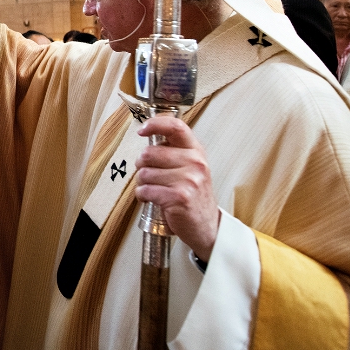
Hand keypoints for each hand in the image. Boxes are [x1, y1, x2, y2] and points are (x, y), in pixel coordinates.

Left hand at [135, 116, 220, 261]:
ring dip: (142, 184)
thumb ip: (173, 150)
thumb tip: (147, 134)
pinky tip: (152, 199)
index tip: (142, 130)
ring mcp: (188, 180)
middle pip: (149, 153)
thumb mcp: (190, 167)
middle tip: (151, 176)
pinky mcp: (179, 197)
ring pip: (144, 173)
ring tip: (155, 189)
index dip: (155, 124)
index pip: (175, 127)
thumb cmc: (192, 195)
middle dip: (142, 166)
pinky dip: (143, 196)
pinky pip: (145, 190)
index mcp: (196, 151)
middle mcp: (195, 162)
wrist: (207, 226)